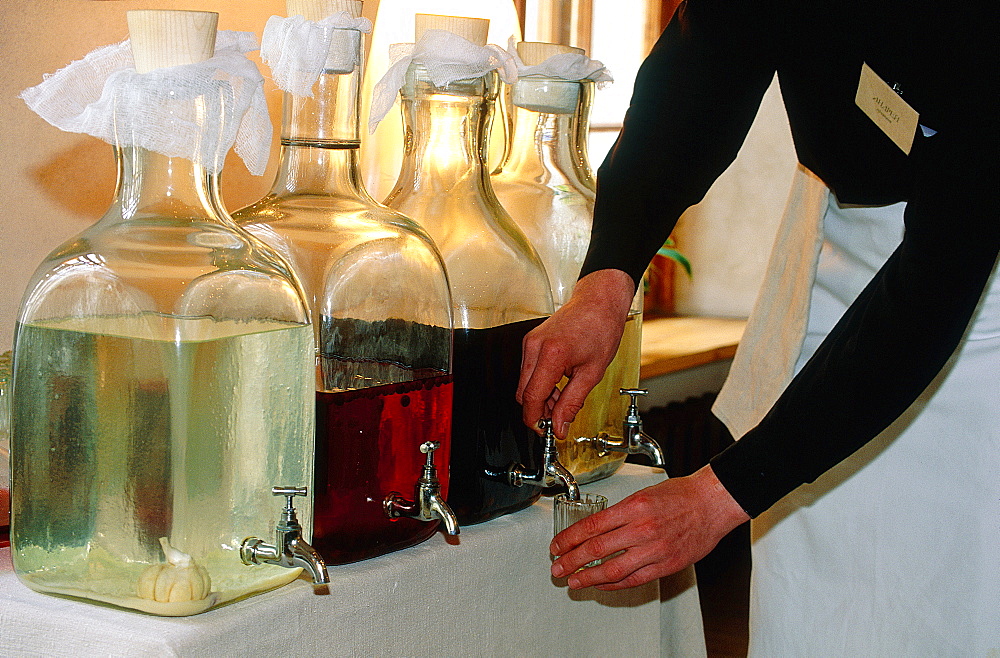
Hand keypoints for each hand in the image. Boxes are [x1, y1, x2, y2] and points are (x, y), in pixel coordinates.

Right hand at [517, 269, 634, 437]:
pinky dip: (539, 383)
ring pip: (524, 384)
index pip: (531, 397)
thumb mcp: (592, 373)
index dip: (536, 419)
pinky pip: (527, 371)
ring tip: (563, 397)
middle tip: (558, 417)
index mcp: (552, 354)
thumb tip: (559, 426)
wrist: (599, 302)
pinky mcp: (531, 341)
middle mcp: (535, 346)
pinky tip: (558, 384)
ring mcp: (530, 342)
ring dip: (540, 397)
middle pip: (523, 393)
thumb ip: (572, 403)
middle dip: (538, 410)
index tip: (545, 430)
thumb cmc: (601, 328)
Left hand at [549, 465, 749, 589]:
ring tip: (573, 581)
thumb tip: (594, 529)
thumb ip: (620, 513)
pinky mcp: (666, 565)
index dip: (568, 539)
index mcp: (633, 507)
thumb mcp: (642, 494)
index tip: (556, 546)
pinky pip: (634, 580)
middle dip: (570, 560)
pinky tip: (601, 585)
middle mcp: (642, 529)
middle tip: (557, 567)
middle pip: (595, 550)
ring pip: (612, 570)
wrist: (712, 503)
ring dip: (588, 578)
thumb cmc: (681, 495)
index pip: (590, 527)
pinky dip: (614, 585)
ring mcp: (654, 550)